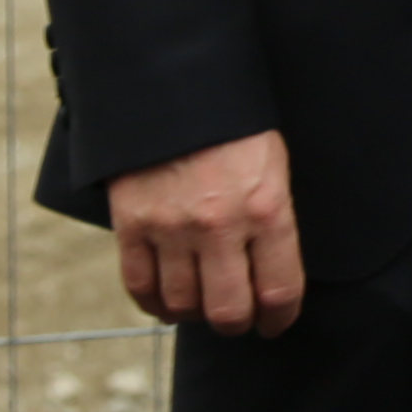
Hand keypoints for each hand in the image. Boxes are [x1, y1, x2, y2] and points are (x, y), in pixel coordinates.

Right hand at [109, 129, 306, 336]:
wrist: (175, 87)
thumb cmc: (235, 128)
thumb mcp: (273, 167)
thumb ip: (273, 220)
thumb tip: (269, 273)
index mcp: (267, 209)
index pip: (279, 290)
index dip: (280, 318)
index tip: (275, 324)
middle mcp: (219, 225)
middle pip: (228, 312)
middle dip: (237, 324)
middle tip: (238, 319)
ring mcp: (171, 227)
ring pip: (182, 305)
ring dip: (194, 313)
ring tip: (202, 304)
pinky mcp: (131, 224)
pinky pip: (140, 287)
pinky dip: (154, 303)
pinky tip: (166, 301)